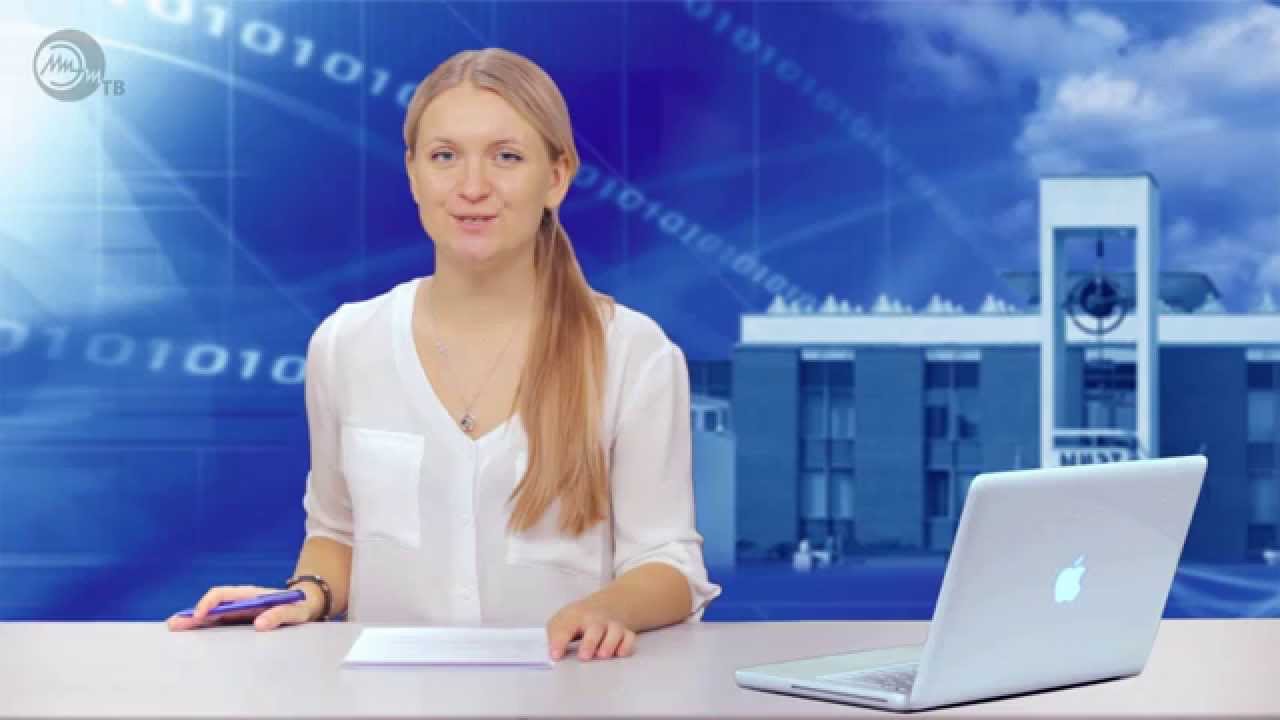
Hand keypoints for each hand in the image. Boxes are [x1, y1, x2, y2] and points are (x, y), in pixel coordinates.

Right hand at [165, 584, 321, 632]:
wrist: (306, 606)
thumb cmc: (299, 607)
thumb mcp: (294, 611)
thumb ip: (280, 614)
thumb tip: (260, 623)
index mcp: (250, 594)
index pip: (223, 594)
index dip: (208, 603)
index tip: (199, 616)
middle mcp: (240, 601)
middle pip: (211, 605)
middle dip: (192, 614)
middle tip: (174, 625)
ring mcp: (238, 611)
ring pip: (211, 614)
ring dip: (193, 621)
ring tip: (175, 629)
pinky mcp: (239, 620)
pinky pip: (218, 623)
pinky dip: (203, 628)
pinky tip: (191, 635)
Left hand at [546, 600, 636, 660]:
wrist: (607, 605)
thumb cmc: (579, 619)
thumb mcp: (562, 621)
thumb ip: (555, 636)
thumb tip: (553, 654)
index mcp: (575, 616)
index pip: (565, 627)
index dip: (559, 641)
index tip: (555, 656)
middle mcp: (596, 619)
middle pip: (594, 628)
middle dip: (590, 642)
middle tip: (583, 657)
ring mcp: (612, 624)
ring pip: (615, 631)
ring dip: (609, 643)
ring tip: (602, 655)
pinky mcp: (625, 632)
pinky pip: (629, 637)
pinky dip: (626, 645)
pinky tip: (619, 654)